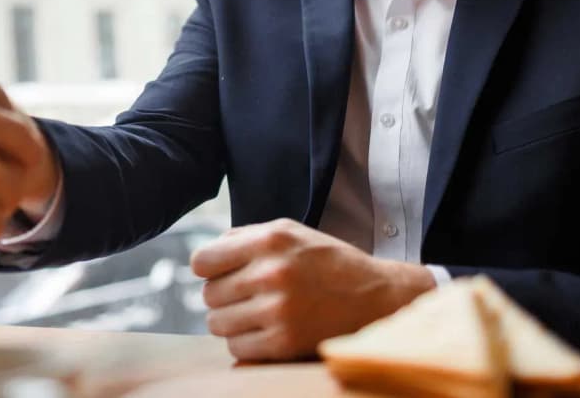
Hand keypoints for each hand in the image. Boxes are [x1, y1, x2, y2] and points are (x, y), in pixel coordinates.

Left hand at [191, 218, 434, 361]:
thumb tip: (203, 258)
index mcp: (269, 240)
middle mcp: (271, 273)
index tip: (220, 272)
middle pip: (209, 295)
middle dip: (223, 295)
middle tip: (247, 294)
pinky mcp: (285, 343)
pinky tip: (266, 330)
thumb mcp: (289, 231)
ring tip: (256, 312)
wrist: (377, 296)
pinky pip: (237, 348)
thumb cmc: (326, 261)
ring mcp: (278, 310)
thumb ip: (243, 238)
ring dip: (231, 321)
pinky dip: (245, 343)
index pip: (202, 260)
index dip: (207, 268)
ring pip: (218, 323)